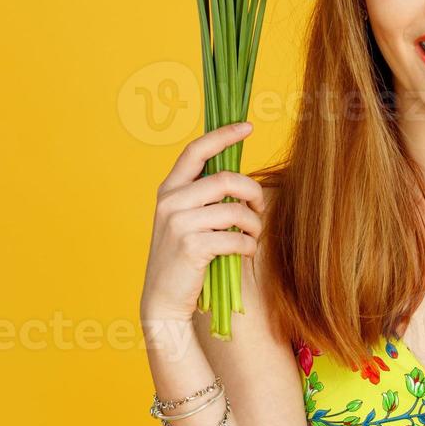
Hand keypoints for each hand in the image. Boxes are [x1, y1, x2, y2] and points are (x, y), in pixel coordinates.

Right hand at [139, 121, 265, 322]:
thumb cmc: (185, 257)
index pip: (196, 150)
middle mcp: (170, 201)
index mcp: (169, 189)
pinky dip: (248, 245)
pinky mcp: (191, 246)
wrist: (163, 299)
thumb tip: (242, 180)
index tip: (247, 126)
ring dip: (254, 224)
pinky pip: (235, 237)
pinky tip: (245, 251)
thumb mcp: (187, 220)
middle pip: (226, 179)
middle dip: (253, 192)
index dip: (223, 135)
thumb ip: (205, 197)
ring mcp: (178, 223)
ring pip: (235, 210)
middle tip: (260, 207)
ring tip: (253, 235)